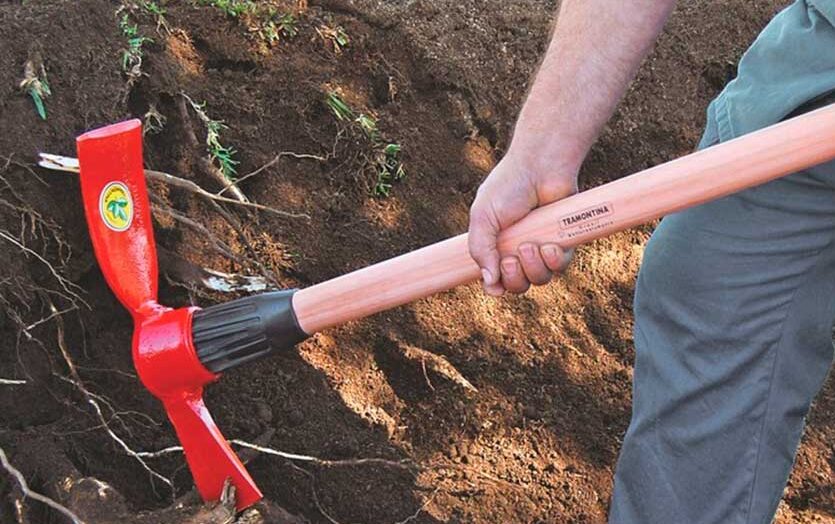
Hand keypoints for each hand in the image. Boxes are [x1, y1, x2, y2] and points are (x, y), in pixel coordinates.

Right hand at [468, 151, 576, 295]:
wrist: (540, 167)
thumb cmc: (508, 188)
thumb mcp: (483, 218)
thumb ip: (480, 251)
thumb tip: (490, 284)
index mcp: (495, 246)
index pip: (496, 281)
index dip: (496, 287)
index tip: (495, 283)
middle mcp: (518, 250)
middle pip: (518, 286)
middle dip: (514, 278)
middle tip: (511, 259)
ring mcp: (541, 247)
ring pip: (540, 279)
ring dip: (534, 268)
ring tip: (530, 246)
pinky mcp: (563, 242)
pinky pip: (560, 267)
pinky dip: (554, 261)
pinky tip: (549, 246)